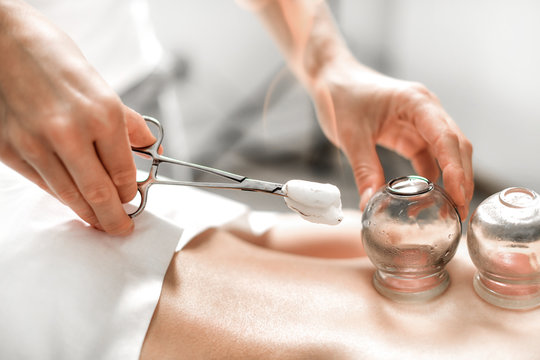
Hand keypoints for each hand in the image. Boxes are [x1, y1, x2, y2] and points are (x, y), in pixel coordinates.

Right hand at [0, 1, 155, 234]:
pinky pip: (42, 184)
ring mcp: (35, 143)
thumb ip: (126, 123)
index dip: (130, 193)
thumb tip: (147, 147)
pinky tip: (72, 201)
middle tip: (121, 228)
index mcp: (102, 114)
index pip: (123, 173)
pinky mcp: (8, 149)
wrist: (2, 40)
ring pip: (69, 196)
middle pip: (99, 194)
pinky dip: (61, 196)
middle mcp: (70, 133)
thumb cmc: (54, 58)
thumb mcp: (102, 85)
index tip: (132, 200)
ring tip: (99, 222)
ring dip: (88, 214)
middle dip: (113, 218)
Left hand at [311, 59, 472, 217]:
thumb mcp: (350, 135)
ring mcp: (421, 122)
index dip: (456, 169)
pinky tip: (426, 199)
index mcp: (416, 102)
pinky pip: (428, 158)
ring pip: (446, 154)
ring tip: (447, 211)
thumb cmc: (342, 96)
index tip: (459, 195)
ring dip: (450, 181)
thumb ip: (364, 169)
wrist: (332, 79)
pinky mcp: (411, 134)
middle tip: (458, 212)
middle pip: (456, 147)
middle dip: (462, 179)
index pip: (446, 138)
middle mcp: (426, 110)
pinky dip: (430, 179)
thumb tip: (370, 204)